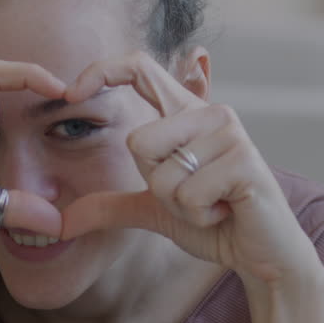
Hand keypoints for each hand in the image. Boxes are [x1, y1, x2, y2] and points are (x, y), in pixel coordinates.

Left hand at [59, 52, 323, 286]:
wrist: (261, 254)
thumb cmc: (214, 224)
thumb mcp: (153, 210)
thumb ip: (109, 206)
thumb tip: (61, 223)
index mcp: (186, 114)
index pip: (140, 68)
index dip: (102, 71)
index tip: (71, 91)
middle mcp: (209, 114)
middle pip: (138, 142)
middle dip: (155, 186)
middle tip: (193, 195)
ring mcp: (230, 133)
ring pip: (162, 174)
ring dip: (180, 205)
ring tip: (213, 204)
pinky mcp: (244, 160)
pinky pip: (189, 193)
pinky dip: (200, 215)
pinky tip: (226, 211)